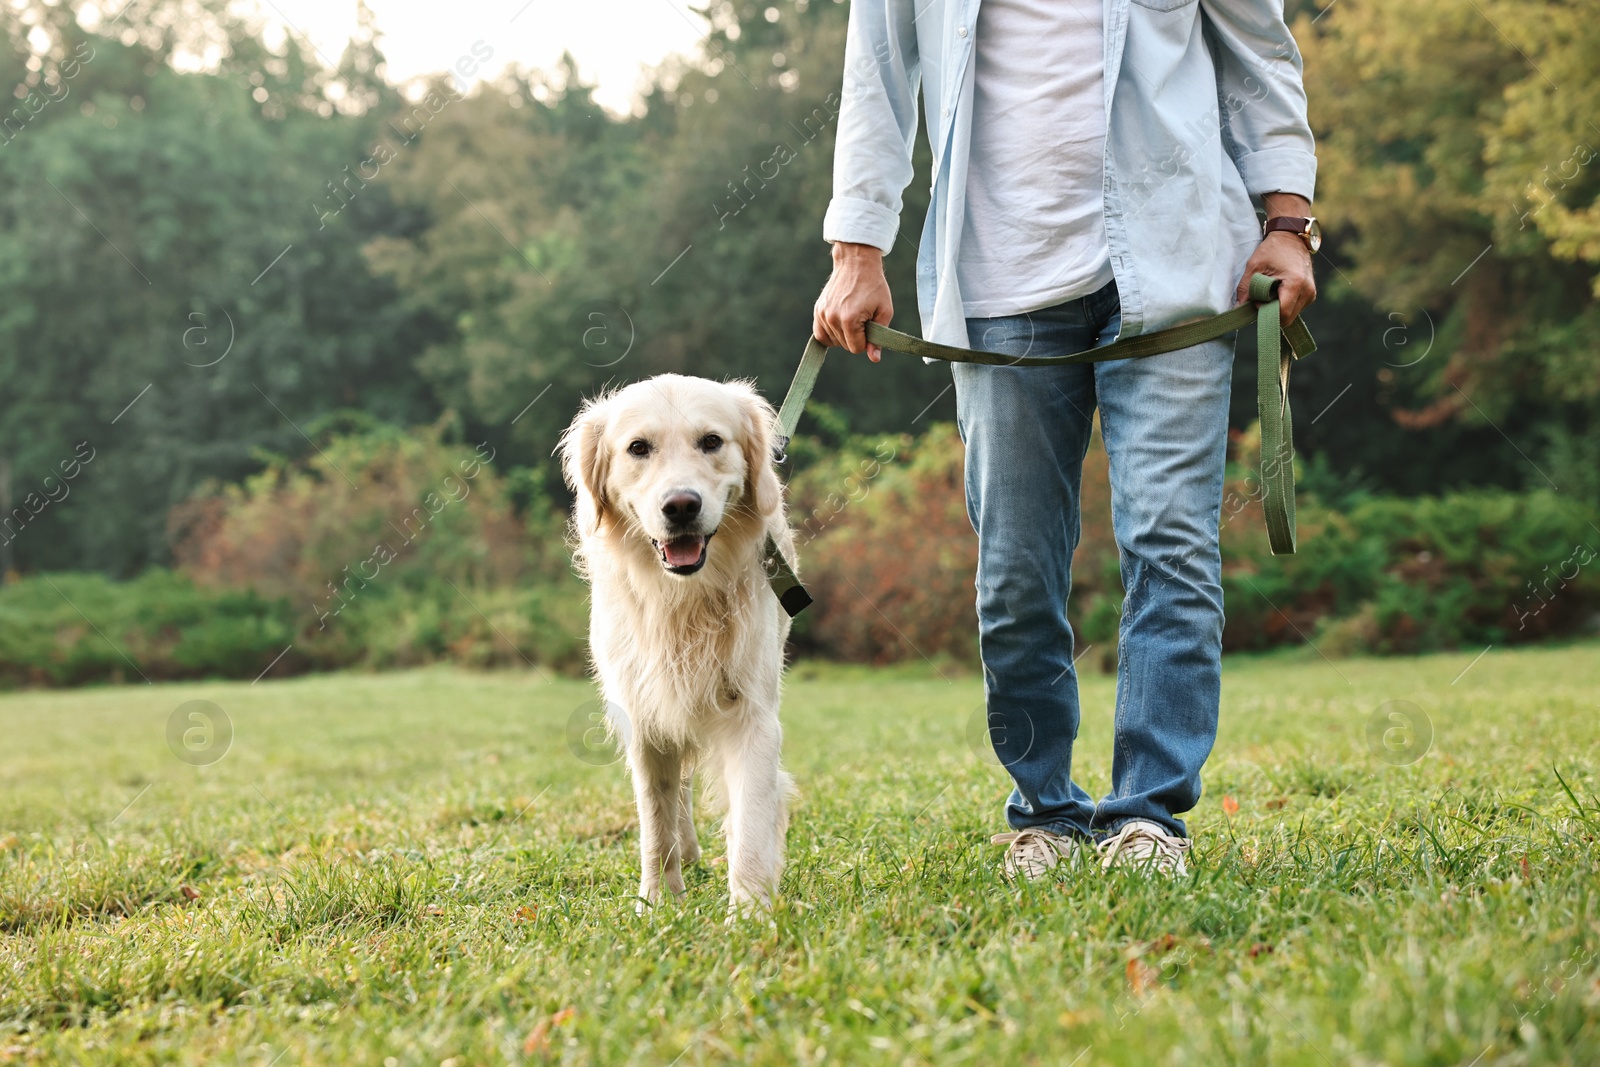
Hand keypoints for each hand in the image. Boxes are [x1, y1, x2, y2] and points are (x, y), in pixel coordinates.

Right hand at [813, 242, 892, 362]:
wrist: (856, 262)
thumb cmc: (874, 286)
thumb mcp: (884, 311)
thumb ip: (879, 337)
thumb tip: (874, 359)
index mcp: (849, 320)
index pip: (856, 348)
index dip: (866, 341)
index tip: (870, 326)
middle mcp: (832, 318)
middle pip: (844, 346)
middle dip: (856, 337)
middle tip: (863, 317)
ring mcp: (822, 314)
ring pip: (833, 341)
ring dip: (844, 334)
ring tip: (852, 315)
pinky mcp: (817, 310)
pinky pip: (820, 334)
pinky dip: (830, 333)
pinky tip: (840, 324)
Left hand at [1236, 193, 1316, 324]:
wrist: (1291, 236)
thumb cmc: (1273, 249)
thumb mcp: (1254, 267)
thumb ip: (1245, 289)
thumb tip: (1238, 309)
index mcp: (1295, 284)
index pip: (1283, 314)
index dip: (1267, 313)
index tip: (1258, 302)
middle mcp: (1307, 291)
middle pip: (1287, 318)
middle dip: (1272, 313)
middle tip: (1261, 298)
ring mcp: (1311, 293)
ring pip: (1292, 315)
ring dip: (1278, 309)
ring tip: (1271, 292)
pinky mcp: (1310, 294)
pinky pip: (1296, 308)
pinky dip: (1285, 305)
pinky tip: (1278, 292)